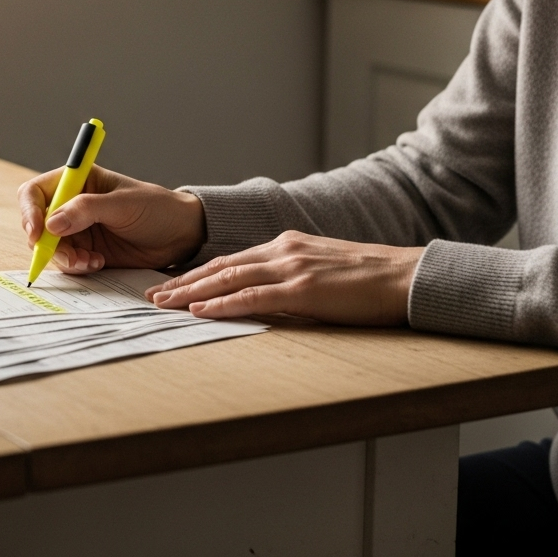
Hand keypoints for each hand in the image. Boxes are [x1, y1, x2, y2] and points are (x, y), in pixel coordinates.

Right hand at [18, 164, 205, 273]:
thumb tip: (51, 223)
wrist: (180, 234)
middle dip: (48, 242)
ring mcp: (77, 229)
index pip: (36, 192)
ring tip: (91, 261)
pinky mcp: (87, 250)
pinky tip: (97, 263)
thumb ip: (86, 210)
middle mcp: (71, 205)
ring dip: (65, 257)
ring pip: (50, 247)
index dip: (30, 210)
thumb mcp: (122, 204)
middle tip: (70, 255)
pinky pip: (68, 262)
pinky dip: (76, 266)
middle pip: (38, 223)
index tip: (38, 231)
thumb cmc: (156, 208)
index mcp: (77, 181)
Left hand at [145, 231, 424, 325]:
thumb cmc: (369, 279)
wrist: (406, 275)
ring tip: (163, 304)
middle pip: (220, 266)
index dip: (196, 272)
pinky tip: (201, 311)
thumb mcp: (320, 270)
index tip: (170, 284)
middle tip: (152, 296)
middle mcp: (282, 250)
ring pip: (228, 278)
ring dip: (191, 292)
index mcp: (285, 245)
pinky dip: (222, 304)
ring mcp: (291, 267)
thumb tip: (263, 298)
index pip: (230, 259)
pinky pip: (253, 297)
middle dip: (182, 282)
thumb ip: (289, 278)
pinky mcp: (303, 289)